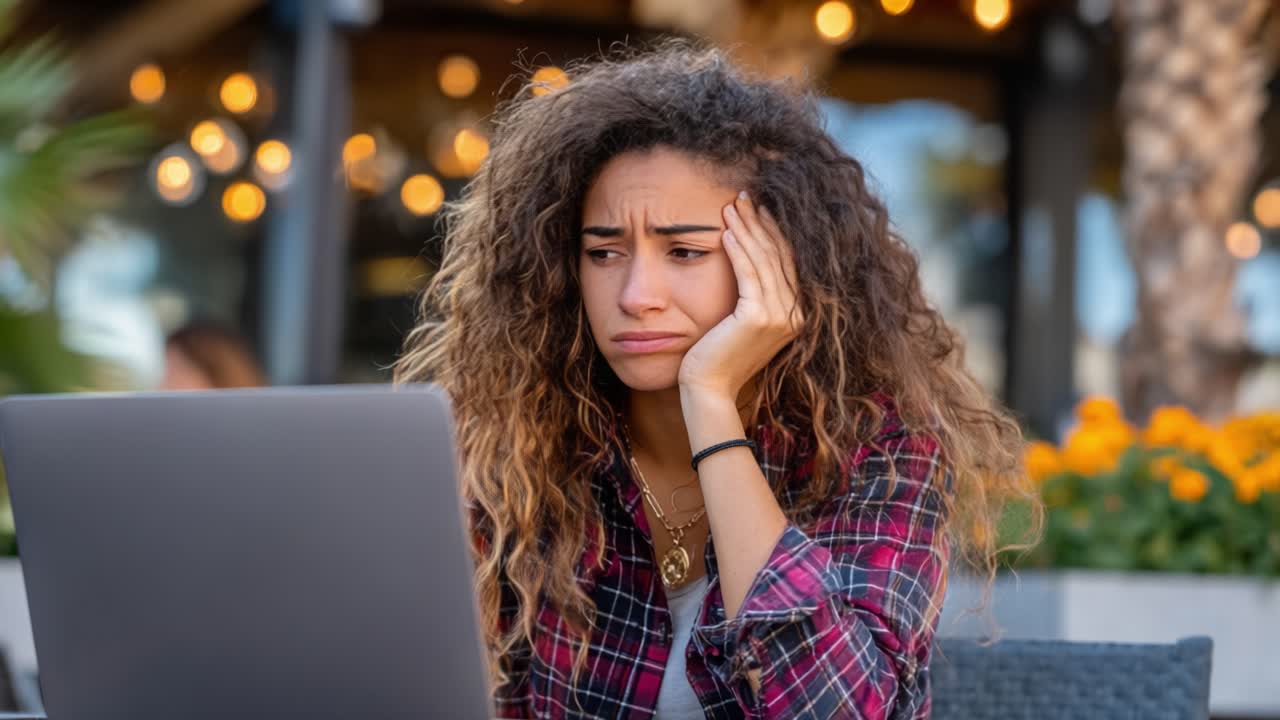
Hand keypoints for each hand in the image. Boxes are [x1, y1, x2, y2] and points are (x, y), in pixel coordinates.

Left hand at [677, 191, 803, 401]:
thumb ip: (757, 295)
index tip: (758, 207)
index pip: (788, 262)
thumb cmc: (720, 354)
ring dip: (746, 229)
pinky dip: (737, 249)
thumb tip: (751, 254)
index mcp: (798, 314)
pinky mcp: (759, 317)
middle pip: (779, 256)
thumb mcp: (746, 320)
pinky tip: (726, 231)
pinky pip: (748, 273)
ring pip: (763, 261)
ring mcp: (781, 316)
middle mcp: (797, 315)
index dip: (773, 231)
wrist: (710, 387)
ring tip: (732, 206)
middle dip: (760, 222)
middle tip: (744, 196)